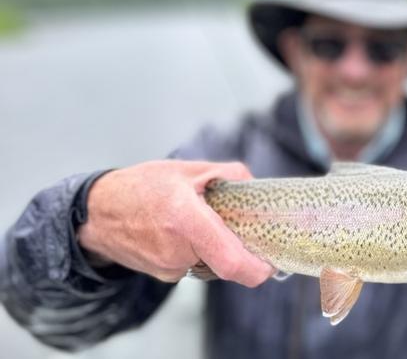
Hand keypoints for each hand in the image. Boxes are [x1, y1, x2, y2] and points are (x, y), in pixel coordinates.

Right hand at [77, 160, 273, 285]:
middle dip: (237, 246)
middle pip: (226, 261)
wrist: (98, 212)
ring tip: (198, 221)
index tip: (270, 264)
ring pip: (211, 263)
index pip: (231, 262)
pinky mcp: (164, 275)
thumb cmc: (142, 186)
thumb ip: (228, 174)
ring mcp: (169, 267)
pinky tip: (182, 231)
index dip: (257, 269)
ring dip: (215, 247)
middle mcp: (177, 249)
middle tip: (234, 224)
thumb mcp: (188, 170)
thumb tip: (254, 185)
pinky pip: (194, 265)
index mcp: (186, 219)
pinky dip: (198, 251)